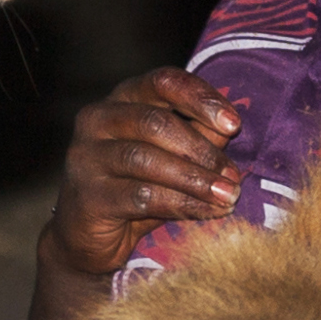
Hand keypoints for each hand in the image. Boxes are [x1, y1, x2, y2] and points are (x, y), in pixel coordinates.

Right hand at [22, 69, 243, 319]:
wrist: (87, 237)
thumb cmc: (137, 187)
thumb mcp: (172, 156)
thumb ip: (198, 136)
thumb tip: (229, 128)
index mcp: (122, 98)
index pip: (163, 81)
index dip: (201, 98)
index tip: (234, 124)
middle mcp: (97, 119)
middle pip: (155, 122)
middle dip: (201, 149)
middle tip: (233, 175)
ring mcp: (86, 157)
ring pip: (147, 159)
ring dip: (194, 179)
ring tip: (227, 195)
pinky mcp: (87, 196)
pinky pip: (140, 195)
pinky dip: (181, 203)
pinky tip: (207, 212)